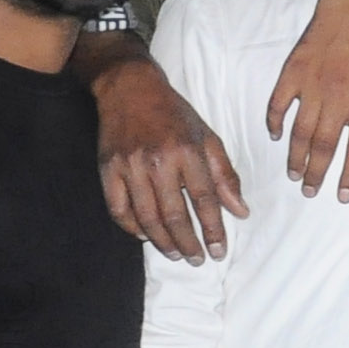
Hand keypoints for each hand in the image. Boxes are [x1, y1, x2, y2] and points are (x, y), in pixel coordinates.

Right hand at [90, 46, 246, 262]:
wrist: (130, 88)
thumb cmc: (174, 114)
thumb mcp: (207, 137)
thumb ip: (224, 175)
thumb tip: (240, 211)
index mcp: (187, 151)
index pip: (204, 200)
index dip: (213, 229)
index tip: (219, 251)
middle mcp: (159, 161)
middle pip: (174, 215)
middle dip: (188, 243)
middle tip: (198, 259)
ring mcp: (130, 166)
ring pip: (147, 217)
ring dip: (163, 242)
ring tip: (176, 254)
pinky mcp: (108, 169)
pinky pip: (119, 209)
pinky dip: (132, 228)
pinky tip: (146, 236)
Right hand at [270, 0, 348, 202]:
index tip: (342, 196)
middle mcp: (339, 99)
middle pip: (325, 146)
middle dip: (317, 174)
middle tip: (310, 192)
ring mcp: (313, 85)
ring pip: (299, 132)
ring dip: (295, 157)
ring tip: (294, 175)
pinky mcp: (293, 71)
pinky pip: (277, 104)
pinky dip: (273, 122)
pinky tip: (274, 136)